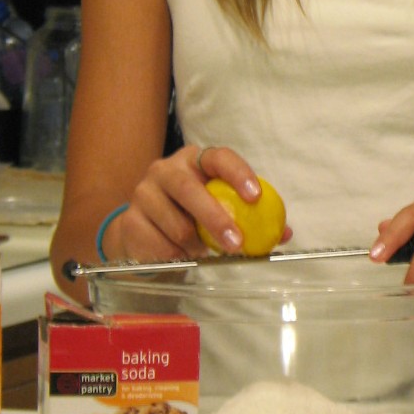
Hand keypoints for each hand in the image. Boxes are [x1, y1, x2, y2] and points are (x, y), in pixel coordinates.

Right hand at [102, 145, 289, 262]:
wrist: (144, 232)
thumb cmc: (192, 215)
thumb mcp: (220, 210)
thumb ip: (251, 217)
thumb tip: (283, 232)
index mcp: (195, 160)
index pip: (218, 157)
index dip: (238, 173)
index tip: (255, 196)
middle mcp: (166, 170)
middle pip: (189, 189)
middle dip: (215, 218)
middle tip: (236, 244)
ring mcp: (143, 193)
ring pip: (176, 224)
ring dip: (195, 246)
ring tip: (201, 251)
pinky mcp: (129, 220)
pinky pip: (159, 246)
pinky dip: (176, 257)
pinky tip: (179, 256)